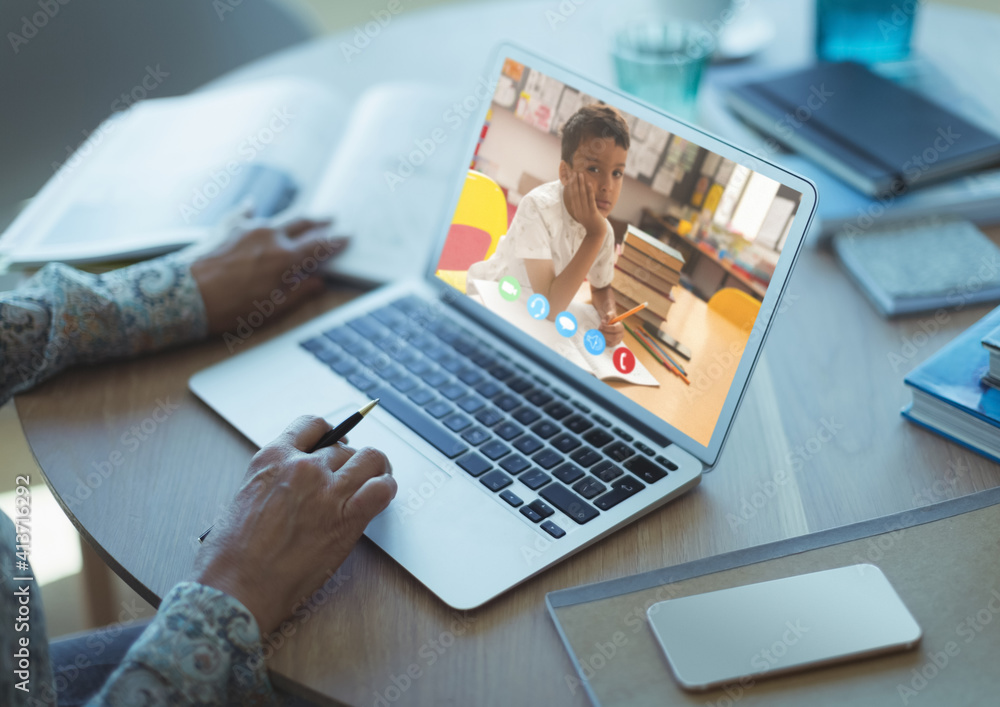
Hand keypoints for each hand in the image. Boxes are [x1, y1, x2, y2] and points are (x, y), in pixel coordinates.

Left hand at [190, 216, 348, 334]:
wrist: (183, 294)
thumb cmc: (227, 307)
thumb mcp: (271, 309)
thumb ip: (299, 293)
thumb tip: (318, 282)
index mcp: (285, 258)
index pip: (320, 246)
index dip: (336, 242)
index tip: (347, 237)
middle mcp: (270, 236)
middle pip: (303, 222)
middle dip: (319, 220)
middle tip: (331, 218)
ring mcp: (247, 227)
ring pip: (277, 218)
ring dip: (291, 219)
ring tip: (299, 218)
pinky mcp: (227, 226)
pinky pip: (245, 213)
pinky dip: (253, 210)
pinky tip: (253, 206)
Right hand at [193, 416, 396, 634]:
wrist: (236, 588)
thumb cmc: (231, 553)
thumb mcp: (246, 495)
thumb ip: (276, 479)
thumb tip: (299, 479)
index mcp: (272, 457)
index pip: (313, 425)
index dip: (330, 434)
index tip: (336, 443)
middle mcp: (303, 467)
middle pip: (344, 448)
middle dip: (349, 462)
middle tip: (351, 478)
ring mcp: (327, 491)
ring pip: (370, 459)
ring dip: (376, 469)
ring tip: (376, 480)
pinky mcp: (347, 519)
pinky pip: (382, 489)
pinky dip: (387, 488)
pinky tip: (381, 495)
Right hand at [564, 172, 605, 238]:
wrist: (596, 234)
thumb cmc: (591, 223)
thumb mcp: (583, 214)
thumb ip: (580, 207)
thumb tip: (577, 200)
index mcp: (576, 209)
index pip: (572, 195)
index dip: (571, 185)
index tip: (570, 177)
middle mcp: (579, 209)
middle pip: (575, 193)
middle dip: (574, 182)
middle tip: (573, 172)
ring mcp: (585, 211)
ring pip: (582, 195)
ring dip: (581, 184)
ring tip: (580, 174)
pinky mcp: (592, 212)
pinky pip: (590, 200)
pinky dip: (589, 191)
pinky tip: (589, 183)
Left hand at [599, 315, 623, 347]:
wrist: (610, 323)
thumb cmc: (610, 319)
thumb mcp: (609, 314)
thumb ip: (607, 317)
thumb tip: (604, 323)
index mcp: (621, 327)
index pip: (615, 329)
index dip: (607, 328)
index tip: (601, 326)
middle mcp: (621, 334)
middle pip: (614, 337)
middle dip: (604, 334)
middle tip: (598, 330)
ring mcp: (618, 340)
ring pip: (611, 342)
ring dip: (603, 338)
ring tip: (599, 333)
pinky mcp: (614, 343)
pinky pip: (608, 344)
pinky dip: (603, 341)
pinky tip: (601, 336)